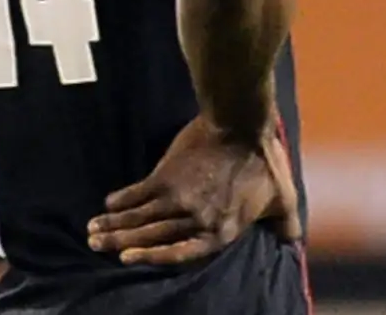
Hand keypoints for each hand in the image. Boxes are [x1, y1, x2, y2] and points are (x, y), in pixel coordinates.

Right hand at [86, 115, 300, 265]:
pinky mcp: (166, 176)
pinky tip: (107, 205)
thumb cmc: (265, 160)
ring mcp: (178, 199)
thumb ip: (286, 224)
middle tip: (98, 247)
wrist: (241, 123)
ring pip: (138, 219)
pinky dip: (119, 201)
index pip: (183, 254)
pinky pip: (136, 193)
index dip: (155, 259)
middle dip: (122, 245)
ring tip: (92, 231)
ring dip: (113, 227)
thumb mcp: (284, 197)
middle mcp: (196, 220)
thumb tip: (292, 244)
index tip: (131, 260)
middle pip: (152, 238)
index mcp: (222, 230)